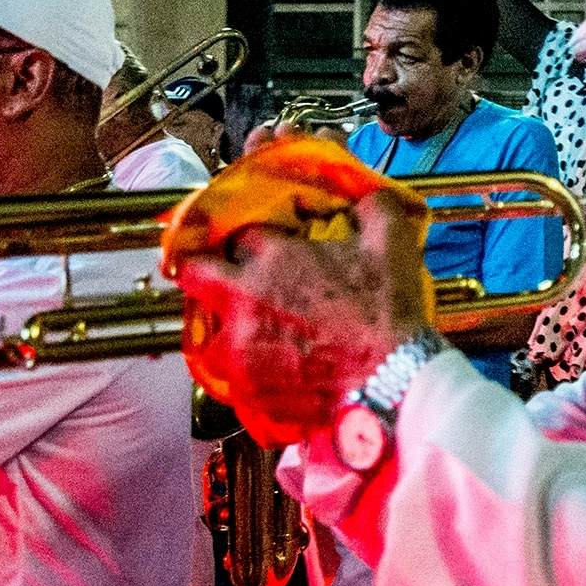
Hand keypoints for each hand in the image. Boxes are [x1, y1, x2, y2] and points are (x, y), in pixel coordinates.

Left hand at [175, 192, 431, 446]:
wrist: (392, 383)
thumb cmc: (388, 313)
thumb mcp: (392, 241)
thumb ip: (372, 206)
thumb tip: (364, 196)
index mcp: (274, 256)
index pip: (242, 234)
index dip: (257, 241)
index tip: (271, 249)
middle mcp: (245, 298)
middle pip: (194, 272)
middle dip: (203, 270)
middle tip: (222, 277)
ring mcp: (240, 347)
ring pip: (208, 331)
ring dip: (226, 327)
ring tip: (252, 333)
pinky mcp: (247, 388)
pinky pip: (231, 374)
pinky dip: (246, 369)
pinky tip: (272, 368)